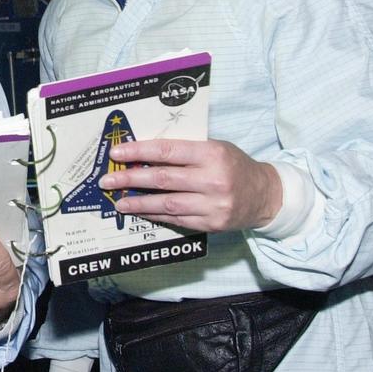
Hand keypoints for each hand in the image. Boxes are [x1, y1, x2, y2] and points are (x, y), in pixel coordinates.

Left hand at [101, 138, 282, 231]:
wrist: (265, 195)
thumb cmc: (234, 165)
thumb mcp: (214, 148)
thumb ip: (184, 151)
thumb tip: (143, 154)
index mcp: (212, 154)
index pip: (167, 150)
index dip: (138, 151)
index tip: (116, 152)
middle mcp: (213, 179)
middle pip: (162, 179)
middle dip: (130, 179)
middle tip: (107, 180)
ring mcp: (213, 205)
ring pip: (166, 204)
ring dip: (138, 203)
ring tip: (118, 201)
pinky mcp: (211, 224)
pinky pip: (176, 219)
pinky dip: (156, 215)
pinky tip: (141, 211)